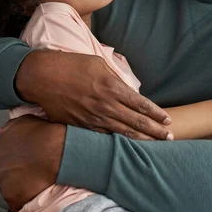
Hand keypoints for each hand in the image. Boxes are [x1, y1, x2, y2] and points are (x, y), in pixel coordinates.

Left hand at [0, 115, 65, 210]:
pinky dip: (23, 199)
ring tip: (34, 181)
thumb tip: (0, 133)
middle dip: (13, 174)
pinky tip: (34, 192)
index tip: (23, 161)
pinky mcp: (13, 198)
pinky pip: (15, 203)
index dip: (12, 160)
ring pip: (8, 189)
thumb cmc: (43, 133)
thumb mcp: (23, 121)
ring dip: (18, 187)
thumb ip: (8, 127)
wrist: (58, 151)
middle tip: (29, 171)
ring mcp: (3, 184)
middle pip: (2, 174)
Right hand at [15, 50, 172, 140]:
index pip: (141, 105)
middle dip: (156, 132)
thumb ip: (115, 78)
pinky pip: (104, 138)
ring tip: (156, 146)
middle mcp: (105, 105)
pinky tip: (128, 148)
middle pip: (137, 123)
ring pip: (123, 134)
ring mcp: (93, 119)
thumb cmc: (70, 65)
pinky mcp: (81, 126)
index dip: (157, 114)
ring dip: (142, 141)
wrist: (42, 77)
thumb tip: (128, 89)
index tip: (168, 120)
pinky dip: (118, 143)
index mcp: (112, 87)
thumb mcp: (97, 63)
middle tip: (170, 138)